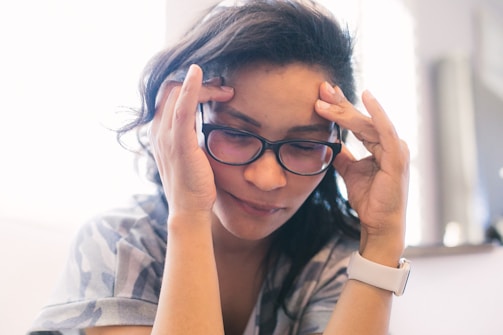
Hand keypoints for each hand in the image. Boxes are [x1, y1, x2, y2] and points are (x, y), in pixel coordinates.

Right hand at [150, 64, 233, 217]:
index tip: (216, 90)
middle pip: (171, 89)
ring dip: (204, 86)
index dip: (191, 86)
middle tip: (224, 89)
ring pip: (177, 94)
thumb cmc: (193, 184)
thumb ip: (189, 136)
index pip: (169, 96)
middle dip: (199, 84)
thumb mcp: (189, 154)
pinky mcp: (180, 143)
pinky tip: (199, 75)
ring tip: (226, 91)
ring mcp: (166, 137)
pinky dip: (190, 88)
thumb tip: (205, 122)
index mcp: (160, 132)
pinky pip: (182, 109)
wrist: (189, 210)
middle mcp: (158, 131)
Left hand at [315, 82, 409, 262]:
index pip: (357, 122)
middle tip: (321, 88)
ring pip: (368, 123)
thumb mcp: (350, 171)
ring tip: (326, 98)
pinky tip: (366, 97)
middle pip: (361, 118)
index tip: (322, 95)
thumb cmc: (369, 199)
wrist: (379, 223)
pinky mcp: (397, 158)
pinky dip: (377, 113)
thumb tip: (329, 142)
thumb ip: (342, 155)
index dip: (340, 107)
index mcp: (380, 145)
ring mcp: (396, 149)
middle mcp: (390, 143)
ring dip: (346, 110)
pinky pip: (386, 131)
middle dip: (340, 103)